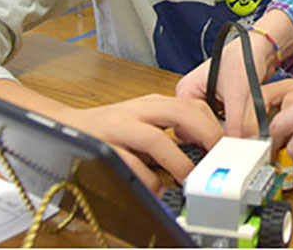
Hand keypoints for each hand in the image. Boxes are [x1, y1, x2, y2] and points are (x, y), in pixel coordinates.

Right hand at [0, 79, 222, 193]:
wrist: (63, 125)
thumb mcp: (144, 121)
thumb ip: (170, 130)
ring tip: (189, 179)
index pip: (191, 104)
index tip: (229, 144)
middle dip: (205, 135)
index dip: (213, 123)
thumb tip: (206, 149)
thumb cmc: (110, 128)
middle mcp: (137, 110)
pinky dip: (145, 178)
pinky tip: (156, 188)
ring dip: (177, 161)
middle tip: (218, 158)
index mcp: (151, 103)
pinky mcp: (102, 147)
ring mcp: (118, 128)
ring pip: (155, 139)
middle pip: (180, 113)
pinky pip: (128, 164)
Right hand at [175, 11, 292, 137]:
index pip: (185, 127)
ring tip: (240, 127)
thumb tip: (236, 145)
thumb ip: (236, 122)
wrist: (263, 48)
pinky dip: (233, 125)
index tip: (221, 147)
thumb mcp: (238, 93)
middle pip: (198, 130)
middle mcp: (193, 96)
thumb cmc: (245, 56)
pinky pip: (224, 124)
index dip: (204, 138)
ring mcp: (206, 101)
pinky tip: (243, 122)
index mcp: (186, 90)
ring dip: (227, 130)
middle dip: (217, 134)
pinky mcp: (220, 104)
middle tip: (233, 140)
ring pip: (212, 128)